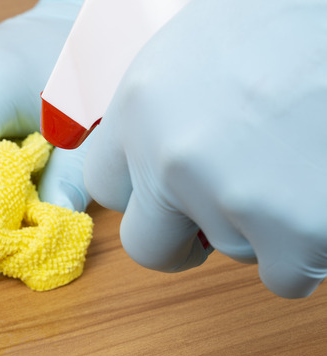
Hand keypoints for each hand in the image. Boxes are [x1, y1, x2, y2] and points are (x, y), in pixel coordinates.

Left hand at [83, 0, 326, 297]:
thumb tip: (150, 153)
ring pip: (229, 252)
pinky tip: (319, 196)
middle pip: (146, 244)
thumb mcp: (200, 42)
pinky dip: (305, 252)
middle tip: (221, 215)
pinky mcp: (294, 234)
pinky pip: (284, 275)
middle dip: (180, 240)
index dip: (142, 193)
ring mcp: (229, 198)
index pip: (105, 185)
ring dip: (259, 228)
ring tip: (296, 165)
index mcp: (141, 104)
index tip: (169, 192)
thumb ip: (166, 107)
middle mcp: (169, 157)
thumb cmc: (293, 20)